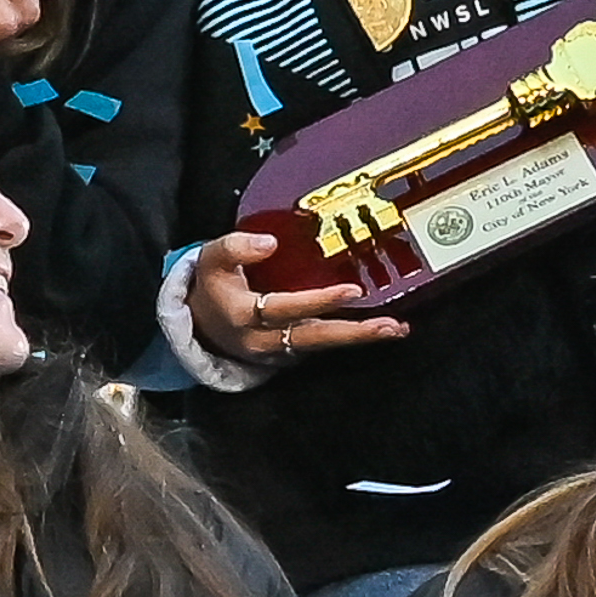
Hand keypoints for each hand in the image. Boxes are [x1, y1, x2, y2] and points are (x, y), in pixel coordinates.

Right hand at [185, 230, 405, 365]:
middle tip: (387, 325)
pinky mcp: (288, 354)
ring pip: (320, 345)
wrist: (200, 324)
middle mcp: (263, 339)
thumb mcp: (212, 259)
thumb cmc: (212, 287)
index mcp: (243, 315)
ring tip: (394, 328)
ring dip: (358, 338)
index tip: (352, 289)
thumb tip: (269, 242)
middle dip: (350, 332)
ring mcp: (277, 350)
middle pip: (311, 337)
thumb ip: (236, 247)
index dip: (317, 301)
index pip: (283, 308)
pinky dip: (349, 340)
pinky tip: (377, 330)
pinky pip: (320, 347)